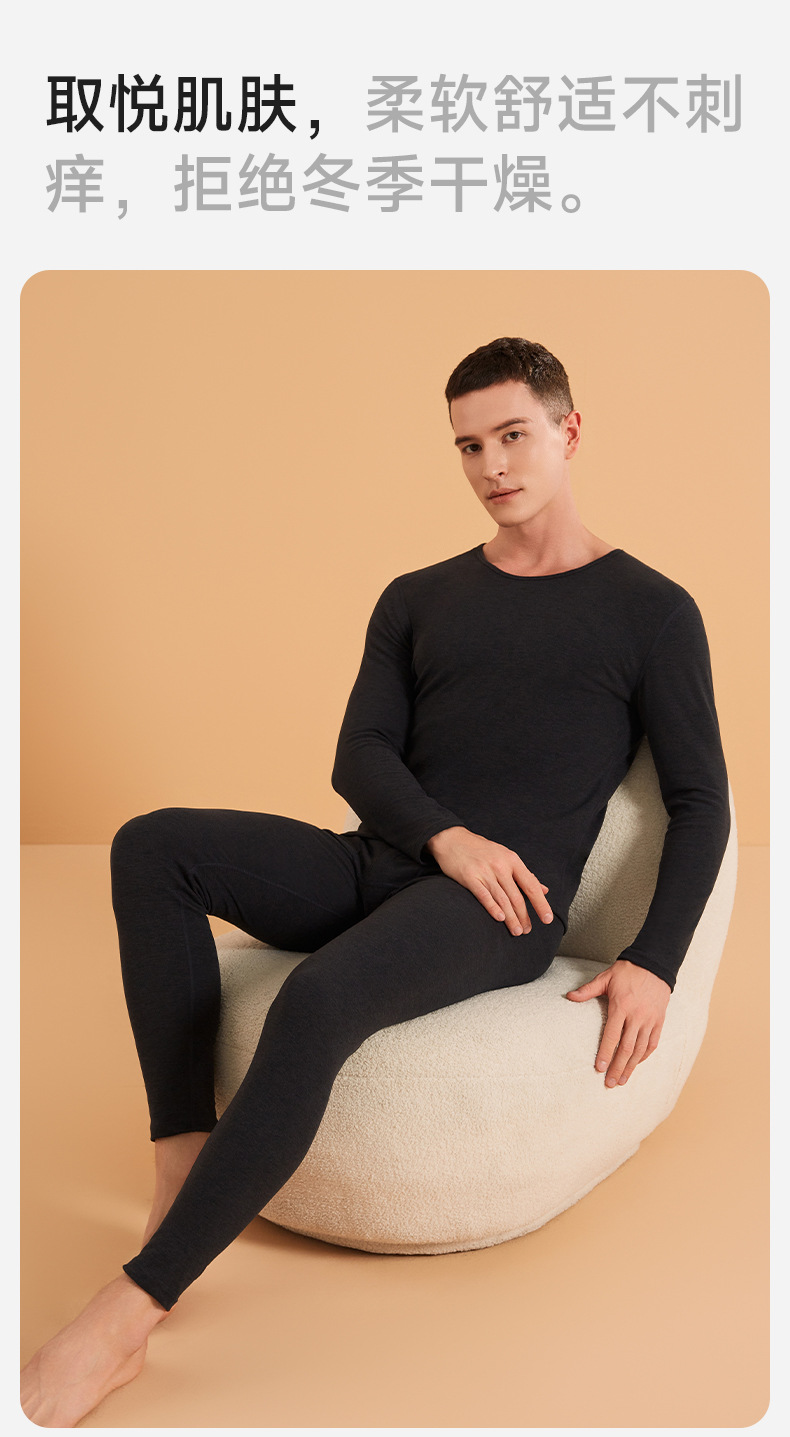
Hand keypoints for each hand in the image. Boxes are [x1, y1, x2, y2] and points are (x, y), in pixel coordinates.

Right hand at [425, 826, 553, 935]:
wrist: (453, 839)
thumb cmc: (481, 850)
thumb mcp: (506, 856)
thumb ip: (524, 874)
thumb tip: (544, 889)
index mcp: (512, 860)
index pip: (531, 885)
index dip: (541, 904)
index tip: (547, 919)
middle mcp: (500, 865)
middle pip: (516, 896)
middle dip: (524, 916)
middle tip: (527, 931)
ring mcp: (485, 871)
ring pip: (502, 899)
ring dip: (511, 918)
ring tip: (516, 931)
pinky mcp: (469, 877)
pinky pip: (484, 895)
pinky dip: (492, 907)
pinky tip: (500, 918)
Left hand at [566, 959, 670, 1085]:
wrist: (654, 964)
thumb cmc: (627, 971)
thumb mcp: (605, 977)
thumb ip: (588, 990)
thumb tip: (569, 997)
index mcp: (621, 1006)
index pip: (612, 1035)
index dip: (606, 1053)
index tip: (600, 1068)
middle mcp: (637, 1016)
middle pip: (627, 1048)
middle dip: (618, 1067)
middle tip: (610, 1083)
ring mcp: (650, 1019)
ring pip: (640, 1049)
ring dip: (631, 1066)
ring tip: (623, 1080)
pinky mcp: (659, 1020)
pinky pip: (652, 1042)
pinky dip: (644, 1056)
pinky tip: (636, 1064)